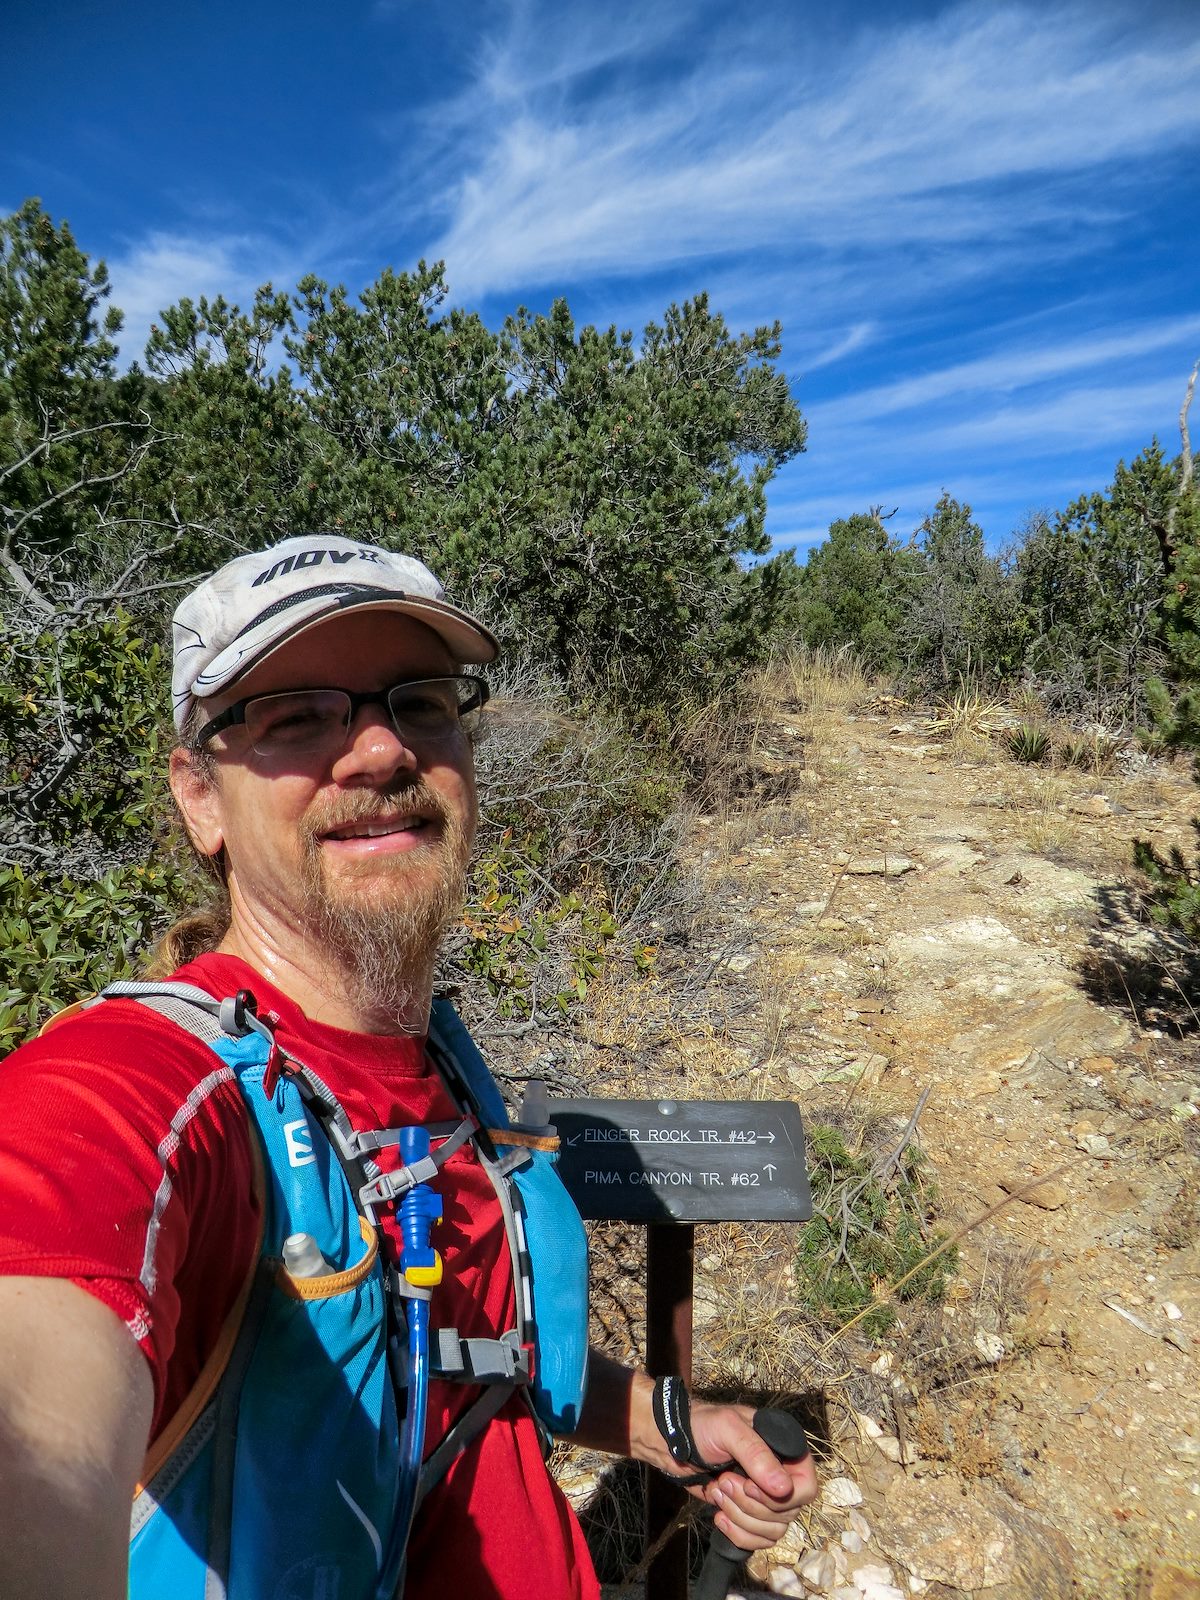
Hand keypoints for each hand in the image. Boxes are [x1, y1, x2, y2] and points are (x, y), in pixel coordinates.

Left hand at [683, 1398, 816, 1551]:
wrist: (674, 1443)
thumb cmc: (702, 1427)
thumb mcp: (728, 1429)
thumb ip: (756, 1455)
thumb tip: (784, 1488)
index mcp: (784, 1450)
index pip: (806, 1488)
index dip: (781, 1497)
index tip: (749, 1486)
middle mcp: (781, 1475)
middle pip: (787, 1513)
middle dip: (750, 1504)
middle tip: (723, 1481)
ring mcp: (765, 1498)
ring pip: (773, 1530)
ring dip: (741, 1517)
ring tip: (717, 1492)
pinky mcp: (749, 1515)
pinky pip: (758, 1541)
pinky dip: (738, 1533)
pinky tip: (719, 1516)